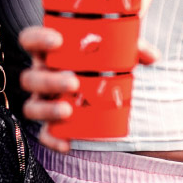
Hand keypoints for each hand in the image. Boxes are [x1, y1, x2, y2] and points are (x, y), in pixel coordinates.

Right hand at [18, 25, 157, 152]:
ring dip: (47, 109)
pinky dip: (53, 139)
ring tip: (68, 110)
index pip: (30, 40)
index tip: (58, 41)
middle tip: (73, 82)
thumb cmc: (103, 60)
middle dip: (49, 80)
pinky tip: (67, 143)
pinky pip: (44, 134)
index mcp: (51, 52)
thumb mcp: (116, 48)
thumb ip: (133, 46)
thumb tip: (152, 56)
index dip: (38, 39)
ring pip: (31, 107)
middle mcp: (43, 75)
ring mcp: (45, 100)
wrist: (105, 85)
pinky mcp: (52, 123)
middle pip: (30, 78)